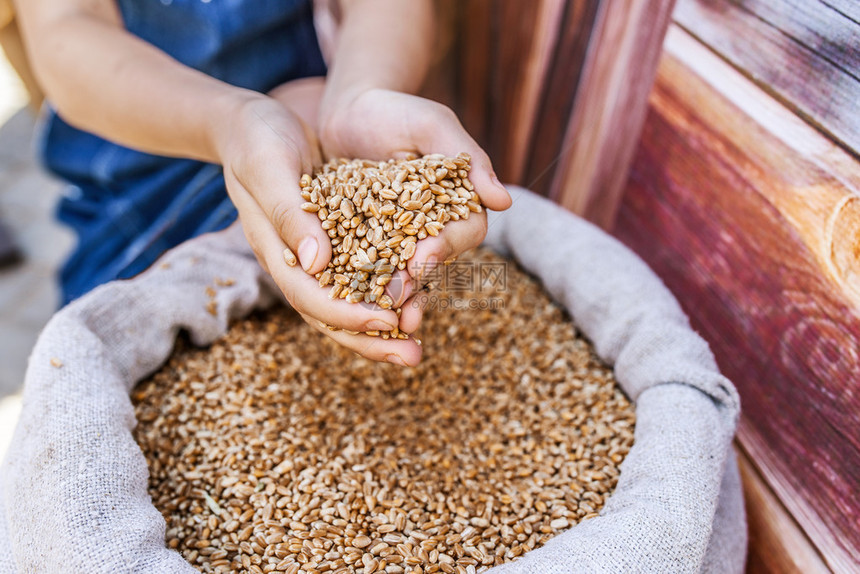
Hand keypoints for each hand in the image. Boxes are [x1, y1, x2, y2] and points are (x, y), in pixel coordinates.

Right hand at [213, 85, 418, 365]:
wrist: (257, 123)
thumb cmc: (258, 139)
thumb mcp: (268, 166)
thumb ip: (289, 213)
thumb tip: (317, 264)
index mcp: (276, 252)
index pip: (310, 297)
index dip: (347, 315)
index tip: (386, 323)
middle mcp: (298, 263)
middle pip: (332, 315)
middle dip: (371, 340)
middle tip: (413, 359)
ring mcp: (318, 256)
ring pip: (351, 303)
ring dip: (384, 328)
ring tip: (418, 348)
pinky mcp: (339, 241)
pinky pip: (365, 276)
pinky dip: (388, 293)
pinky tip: (418, 302)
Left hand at [319, 88, 512, 333]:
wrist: (347, 109)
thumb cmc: (395, 109)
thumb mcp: (431, 124)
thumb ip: (468, 158)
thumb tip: (504, 202)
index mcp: (458, 200)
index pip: (465, 232)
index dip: (445, 249)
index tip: (422, 260)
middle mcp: (434, 224)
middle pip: (435, 263)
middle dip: (419, 288)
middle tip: (403, 310)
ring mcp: (399, 237)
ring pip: (403, 275)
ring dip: (395, 301)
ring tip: (384, 324)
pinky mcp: (365, 242)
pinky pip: (367, 270)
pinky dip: (361, 289)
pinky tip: (348, 308)